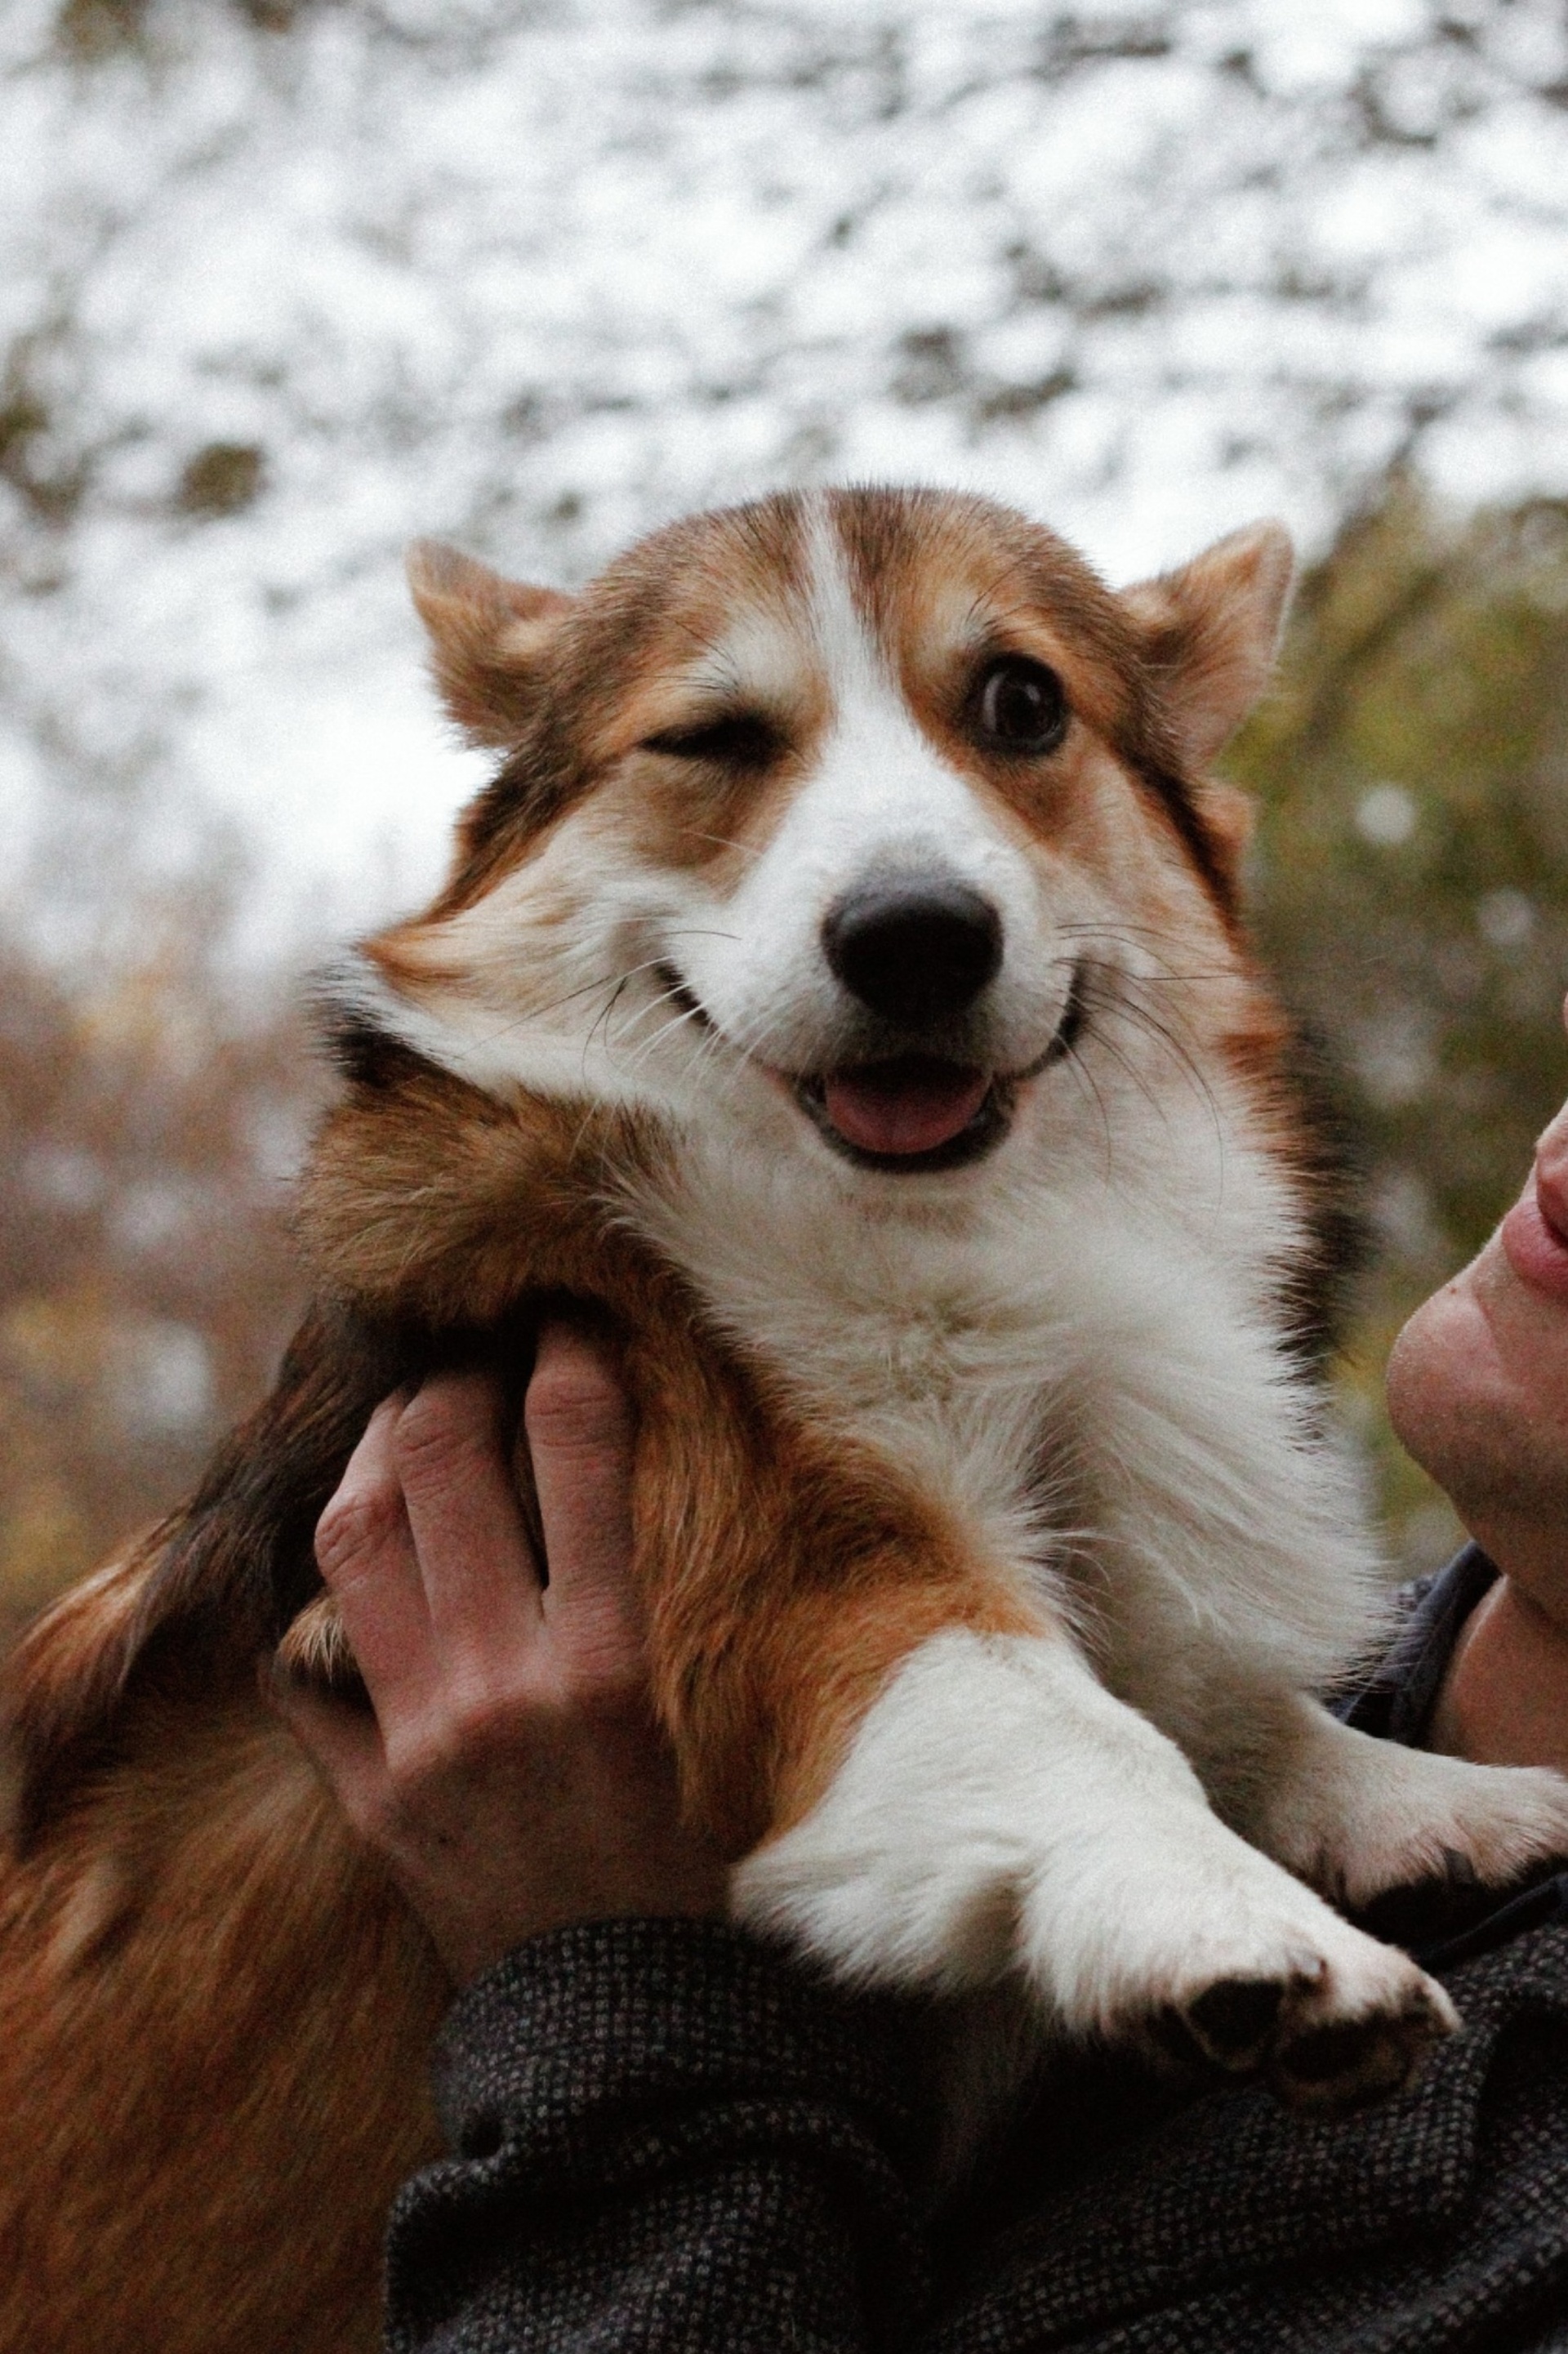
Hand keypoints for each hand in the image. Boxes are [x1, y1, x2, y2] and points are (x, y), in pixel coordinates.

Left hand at [271, 1324, 729, 1983]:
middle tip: (467, 1364)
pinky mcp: (368, 1793)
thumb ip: (627, 1608)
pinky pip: (299, 1672)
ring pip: (353, 1540)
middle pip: (439, 1467)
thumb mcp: (682, 1722)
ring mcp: (420, 1737)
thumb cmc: (679, 1871)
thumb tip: (589, 1488)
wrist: (616, 2029)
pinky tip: (335, 1581)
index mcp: (606, 1664)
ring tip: (398, 1430)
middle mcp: (502, 1685)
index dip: (567, 1362)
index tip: (563, 1323)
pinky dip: (306, 1613)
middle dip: (448, 1384)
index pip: (575, 1456)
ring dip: (370, 1458)